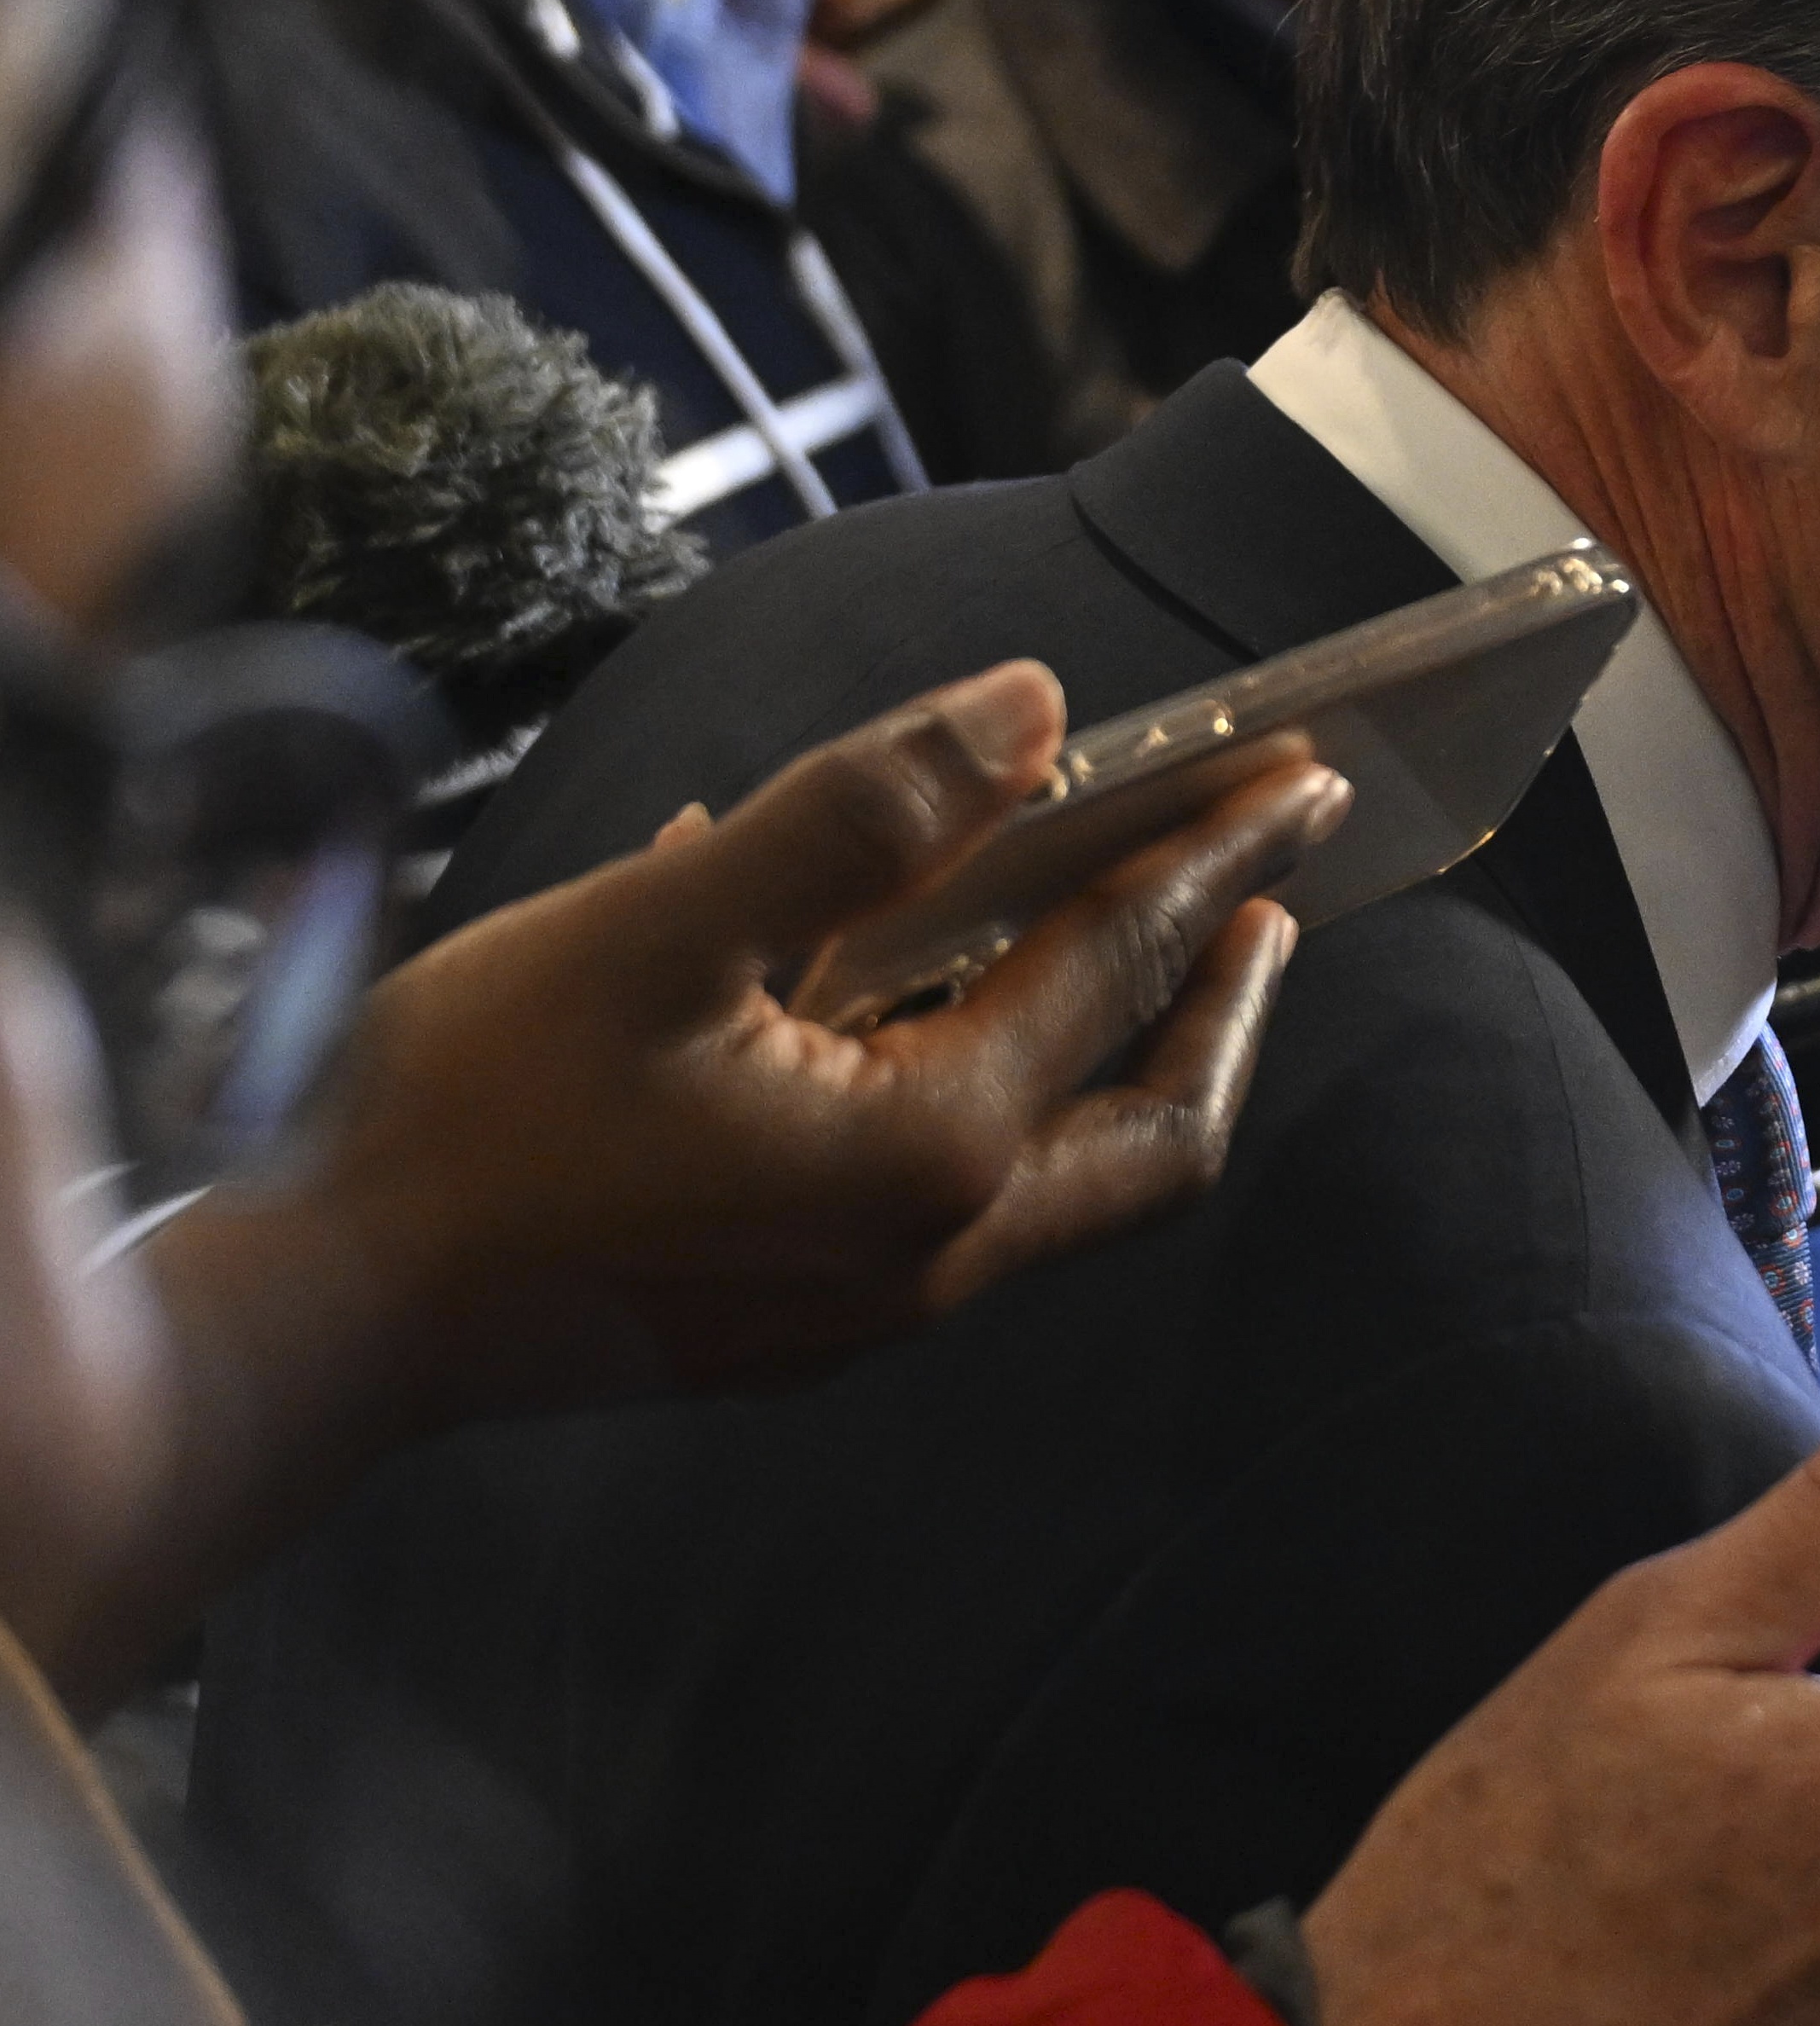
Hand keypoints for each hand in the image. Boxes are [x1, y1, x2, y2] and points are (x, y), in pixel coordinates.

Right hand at [22, 663, 1332, 1710]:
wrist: (314, 1317)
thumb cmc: (468, 1114)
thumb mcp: (667, 924)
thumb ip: (864, 816)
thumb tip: (1036, 708)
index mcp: (932, 1151)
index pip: (1122, 968)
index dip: (1215, 854)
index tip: (1298, 779)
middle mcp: (936, 1254)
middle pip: (1158, 1123)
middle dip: (1227, 988)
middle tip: (1273, 875)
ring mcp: (870, 1304)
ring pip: (1074, 1174)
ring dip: (1131, 1048)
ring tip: (1155, 932)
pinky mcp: (797, 1317)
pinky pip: (963, 1194)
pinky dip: (1004, 1086)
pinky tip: (939, 992)